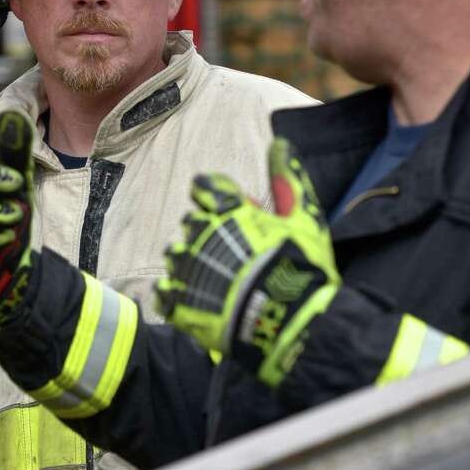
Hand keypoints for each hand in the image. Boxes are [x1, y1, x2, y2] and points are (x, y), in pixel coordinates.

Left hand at [156, 138, 340, 386]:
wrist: (288, 326)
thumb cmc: (300, 270)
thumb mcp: (303, 220)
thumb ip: (288, 180)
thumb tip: (279, 142)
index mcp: (227, 210)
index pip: (204, 187)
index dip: (214, 198)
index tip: (227, 212)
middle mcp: (199, 233)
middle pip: (191, 222)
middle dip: (207, 233)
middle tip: (234, 255)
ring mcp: (186, 268)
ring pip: (176, 254)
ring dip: (192, 262)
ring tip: (219, 282)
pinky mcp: (177, 302)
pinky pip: (166, 291)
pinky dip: (180, 294)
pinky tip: (202, 302)